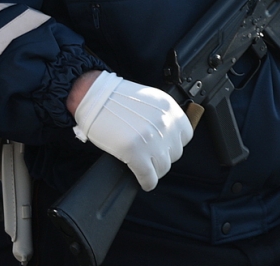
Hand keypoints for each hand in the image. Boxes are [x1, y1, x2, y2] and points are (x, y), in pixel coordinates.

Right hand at [70, 71, 192, 191]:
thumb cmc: (116, 97)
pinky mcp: (136, 153)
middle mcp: (164, 123)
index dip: (174, 144)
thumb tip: (168, 136)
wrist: (94, 97)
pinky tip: (143, 181)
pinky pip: (149, 177)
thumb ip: (162, 116)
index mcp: (169, 108)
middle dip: (163, 156)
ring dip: (155, 170)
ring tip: (145, 168)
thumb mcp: (149, 100)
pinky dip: (147, 182)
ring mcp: (151, 139)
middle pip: (175, 153)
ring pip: (163, 167)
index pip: (185, 136)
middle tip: (150, 156)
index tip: (165, 147)